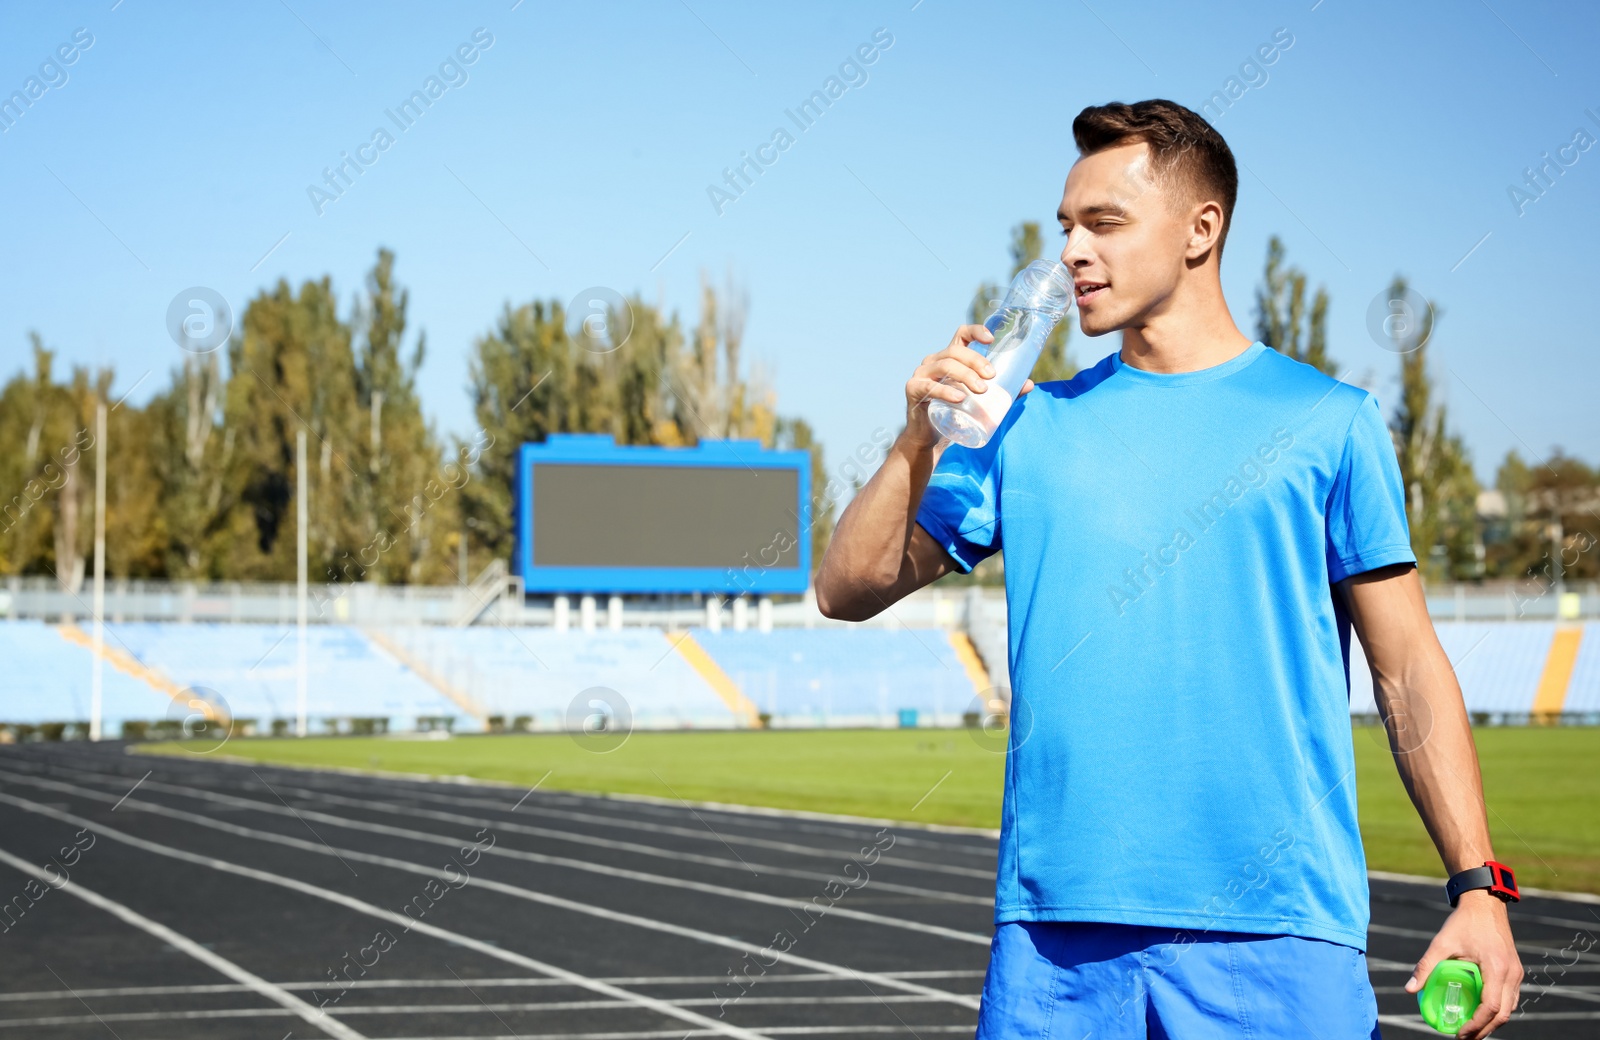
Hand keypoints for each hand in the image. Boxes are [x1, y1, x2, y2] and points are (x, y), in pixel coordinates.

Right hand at [902, 324, 1034, 449]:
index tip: (992, 339)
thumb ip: (1002, 392)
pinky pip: (929, 387)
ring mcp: (922, 374)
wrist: (931, 438)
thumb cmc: (956, 414)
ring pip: (945, 365)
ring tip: (981, 390)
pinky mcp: (913, 389)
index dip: (976, 331)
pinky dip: (946, 391)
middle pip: (956, 351)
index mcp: (950, 358)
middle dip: (976, 361)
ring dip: (965, 375)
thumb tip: (1029, 384)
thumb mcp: (979, 400)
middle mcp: (934, 361)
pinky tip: (959, 398)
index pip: (961, 335)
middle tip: (992, 377)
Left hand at [1405, 891, 1521, 1037]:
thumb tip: (1409, 989)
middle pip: (1503, 1014)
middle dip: (1485, 1030)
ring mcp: (1517, 973)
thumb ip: (1426, 966)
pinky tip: (1481, 1013)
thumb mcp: (1441, 943)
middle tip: (1464, 1038)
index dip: (1476, 1025)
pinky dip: (1497, 1009)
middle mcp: (1512, 974)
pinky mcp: (1515, 970)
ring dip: (1492, 1022)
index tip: (1460, 1034)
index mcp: (1497, 969)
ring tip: (1472, 1030)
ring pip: (1509, 1008)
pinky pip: (1510, 997)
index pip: (1490, 1007)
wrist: (1484, 902)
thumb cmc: (1463, 922)